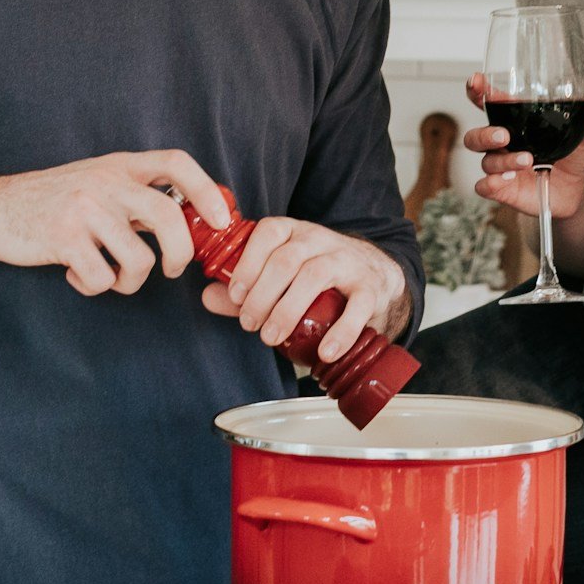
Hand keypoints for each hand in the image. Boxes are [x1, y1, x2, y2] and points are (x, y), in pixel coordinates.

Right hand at [0, 151, 228, 297]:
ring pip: (139, 260)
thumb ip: (136, 195)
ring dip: (129, 281)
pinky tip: (77, 276)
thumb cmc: (52, 201)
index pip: (175, 162)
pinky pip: (103, 278)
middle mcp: (105, 181)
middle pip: (169, 216)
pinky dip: (95, 286)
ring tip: (109, 276)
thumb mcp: (96, 183)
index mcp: (118, 165)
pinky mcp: (64, 238)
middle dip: (181, 253)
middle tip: (173, 270)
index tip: (221, 220)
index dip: (207, 190)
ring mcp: (84, 208)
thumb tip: (190, 218)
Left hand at [200, 218, 407, 361]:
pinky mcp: (370, 287)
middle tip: (250, 325)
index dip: (247, 263)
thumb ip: (246, 288)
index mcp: (294, 232)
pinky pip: (358, 306)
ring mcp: (348, 261)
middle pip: (286, 259)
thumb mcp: (281, 276)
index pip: (268, 233)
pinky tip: (325, 351)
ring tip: (272, 337)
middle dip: (262, 295)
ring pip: (315, 275)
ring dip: (288, 310)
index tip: (235, 295)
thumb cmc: (319, 279)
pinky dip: (341, 331)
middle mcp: (320, 240)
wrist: (376, 279)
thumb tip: (208, 297)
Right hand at [463, 72, 583, 218]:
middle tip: (505, 135)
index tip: (476, 82)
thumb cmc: (572, 157)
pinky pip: (484, 186)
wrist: (576, 192)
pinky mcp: (502, 190)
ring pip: (485, 161)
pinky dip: (491, 183)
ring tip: (527, 160)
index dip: (478, 91)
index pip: (490, 104)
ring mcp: (500, 167)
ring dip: (503, 160)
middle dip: (486, 133)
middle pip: (476, 135)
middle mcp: (502, 144)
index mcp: (516, 123)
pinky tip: (505, 180)